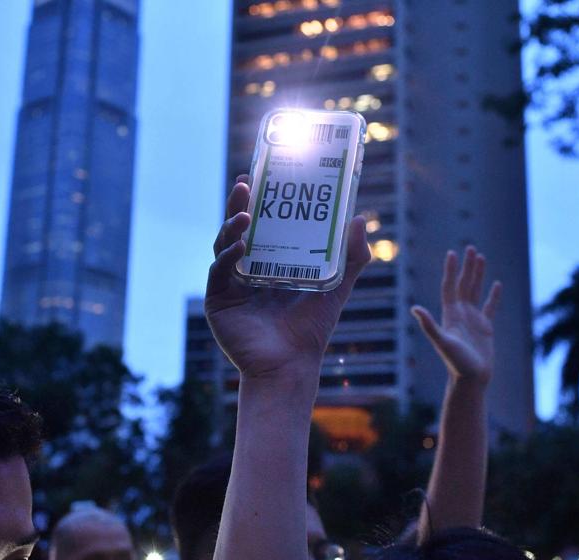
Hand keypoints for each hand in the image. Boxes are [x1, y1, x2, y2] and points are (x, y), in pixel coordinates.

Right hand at [205, 176, 370, 378]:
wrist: (291, 365)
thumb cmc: (311, 330)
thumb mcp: (335, 287)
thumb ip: (351, 258)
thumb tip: (361, 220)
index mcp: (269, 263)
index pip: (261, 224)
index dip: (258, 201)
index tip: (260, 175)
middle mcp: (246, 270)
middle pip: (238, 229)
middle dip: (239, 205)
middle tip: (245, 182)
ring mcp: (230, 284)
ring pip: (224, 244)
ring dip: (232, 225)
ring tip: (245, 213)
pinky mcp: (218, 300)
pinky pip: (219, 270)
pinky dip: (228, 255)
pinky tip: (241, 246)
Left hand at [410, 246, 501, 383]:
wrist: (470, 380)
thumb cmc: (456, 363)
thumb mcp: (442, 342)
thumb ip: (429, 325)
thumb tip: (414, 308)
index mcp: (450, 315)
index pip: (450, 287)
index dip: (451, 270)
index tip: (452, 253)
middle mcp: (460, 314)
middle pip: (463, 285)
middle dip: (467, 267)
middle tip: (471, 248)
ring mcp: (473, 320)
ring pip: (475, 291)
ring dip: (478, 275)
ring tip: (481, 258)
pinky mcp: (485, 328)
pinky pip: (490, 307)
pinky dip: (493, 296)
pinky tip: (497, 284)